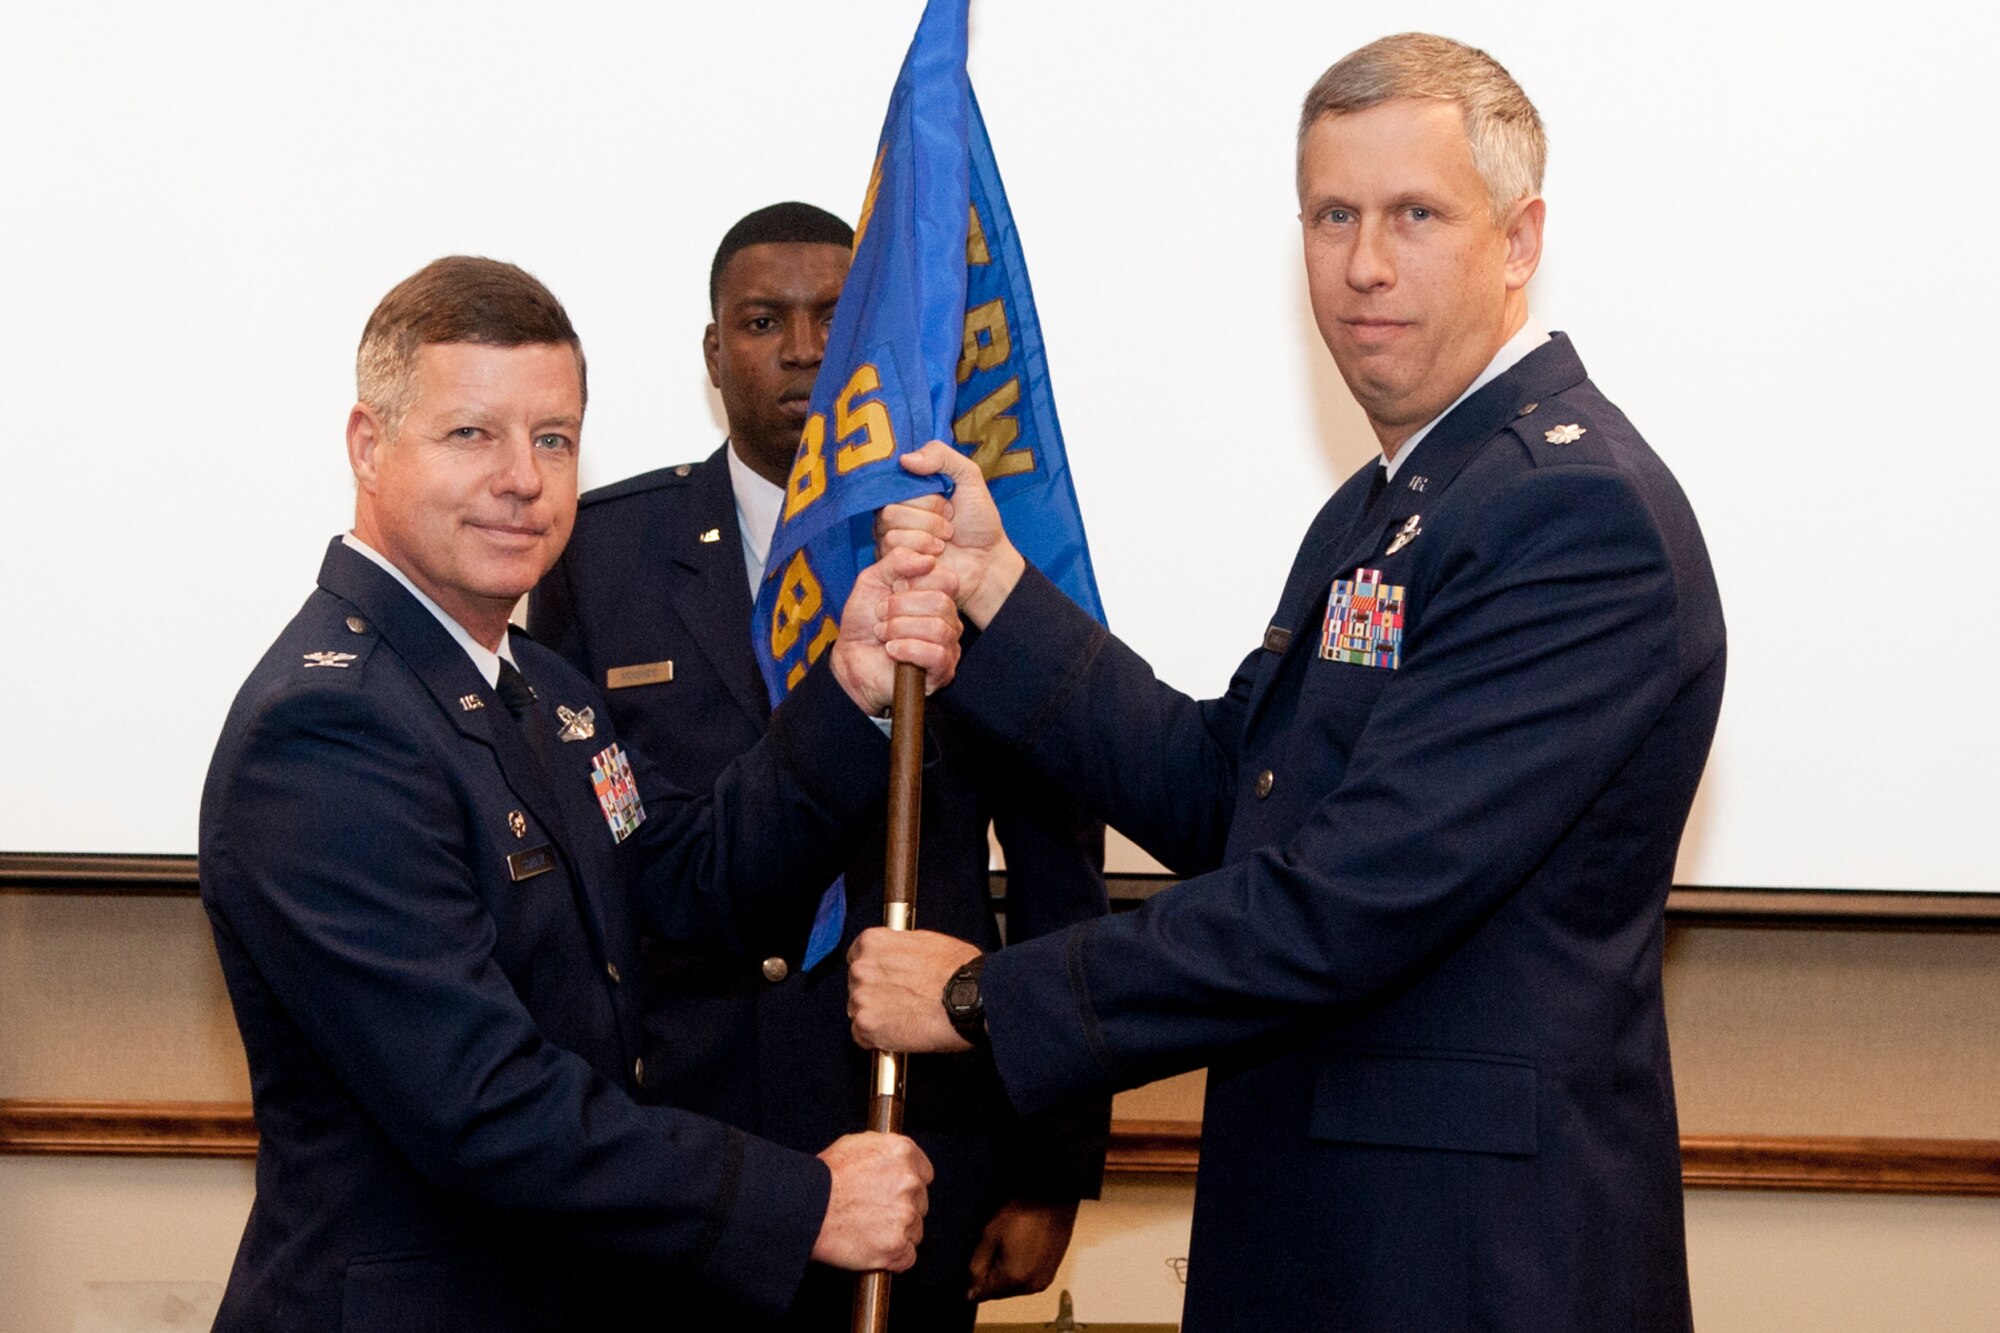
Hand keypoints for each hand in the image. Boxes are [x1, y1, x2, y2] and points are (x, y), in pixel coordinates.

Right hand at [811, 1131, 933, 1272]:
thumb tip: (893, 1159)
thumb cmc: (822, 1178)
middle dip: (901, 1210)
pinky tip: (872, 1248)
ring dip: (897, 1234)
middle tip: (873, 1213)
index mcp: (902, 1153)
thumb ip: (883, 1152)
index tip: (895, 1194)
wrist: (804, 1208)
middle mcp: (909, 1181)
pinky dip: (893, 1258)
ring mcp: (905, 1214)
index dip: (908, 1186)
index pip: (925, 1174)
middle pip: (920, 1203)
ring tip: (867, 1230)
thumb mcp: (854, 1145)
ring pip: (915, 1231)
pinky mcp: (897, 1245)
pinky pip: (907, 1257)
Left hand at [829, 545, 961, 714]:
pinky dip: (907, 649)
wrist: (851, 659)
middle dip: (900, 607)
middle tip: (881, 615)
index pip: (946, 579)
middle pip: (941, 603)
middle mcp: (948, 619)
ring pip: (938, 629)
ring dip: (899, 629)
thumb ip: (897, 560)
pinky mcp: (942, 671)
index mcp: (937, 595)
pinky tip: (891, 651)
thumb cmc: (865, 621)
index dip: (913, 582)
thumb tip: (929, 559)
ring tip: (882, 634)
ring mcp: (949, 646)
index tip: (890, 590)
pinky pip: (936, 654)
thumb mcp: (873, 580)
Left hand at [847, 927, 981, 1052]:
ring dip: (875, 1016)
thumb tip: (897, 957)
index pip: (857, 956)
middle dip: (875, 994)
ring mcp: (862, 998)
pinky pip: (862, 1036)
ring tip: (903, 1018)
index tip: (884, 980)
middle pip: (856, 985)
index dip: (875, 971)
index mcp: (873, 943)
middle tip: (900, 1001)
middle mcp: (862, 968)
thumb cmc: (959, 970)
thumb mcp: (926, 941)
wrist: (972, 998)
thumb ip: (899, 949)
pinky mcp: (867, 1027)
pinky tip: (898, 1033)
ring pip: (858, 1011)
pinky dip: (877, 1039)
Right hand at [876, 442, 1025, 629]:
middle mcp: (893, 514)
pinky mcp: (895, 566)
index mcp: (906, 492)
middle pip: (891, 511)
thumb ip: (942, 456)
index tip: (948, 501)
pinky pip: (896, 555)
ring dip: (928, 537)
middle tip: (950, 525)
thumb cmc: (978, 521)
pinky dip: (924, 555)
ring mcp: (891, 541)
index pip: (895, 486)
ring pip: (892, 533)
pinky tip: (936, 558)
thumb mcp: (969, 477)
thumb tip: (905, 459)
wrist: (987, 560)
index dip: (925, 496)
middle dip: (930, 518)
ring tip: (945, 541)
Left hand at [966, 1198, 1079, 1301]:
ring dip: (1006, 1273)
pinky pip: (1028, 1280)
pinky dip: (1021, 1270)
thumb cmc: (1025, 1211)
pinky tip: (1020, 1248)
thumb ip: (977, 1265)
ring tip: (1008, 1245)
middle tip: (992, 1247)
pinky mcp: (1051, 1272)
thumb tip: (970, 1290)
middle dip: (990, 1276)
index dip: (973, 1280)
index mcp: (1014, 1278)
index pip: (984, 1294)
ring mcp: (1043, 1280)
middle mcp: (1031, 1285)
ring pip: (1014, 1287)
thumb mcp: (991, 1234)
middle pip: (999, 1292)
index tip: (975, 1262)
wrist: (1054, 1197)